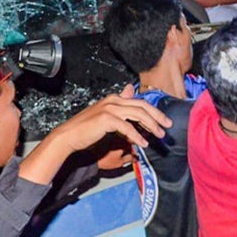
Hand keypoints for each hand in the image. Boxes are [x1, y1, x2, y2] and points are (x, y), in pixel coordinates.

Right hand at [45, 91, 170, 156]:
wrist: (68, 136)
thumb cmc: (86, 129)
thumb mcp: (106, 116)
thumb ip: (120, 108)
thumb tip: (131, 93)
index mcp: (114, 99)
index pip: (140, 102)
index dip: (154, 111)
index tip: (164, 121)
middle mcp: (114, 100)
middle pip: (143, 106)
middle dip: (158, 116)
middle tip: (168, 126)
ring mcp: (110, 108)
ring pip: (138, 114)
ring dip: (151, 125)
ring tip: (159, 135)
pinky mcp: (107, 119)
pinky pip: (127, 127)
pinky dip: (137, 136)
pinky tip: (143, 143)